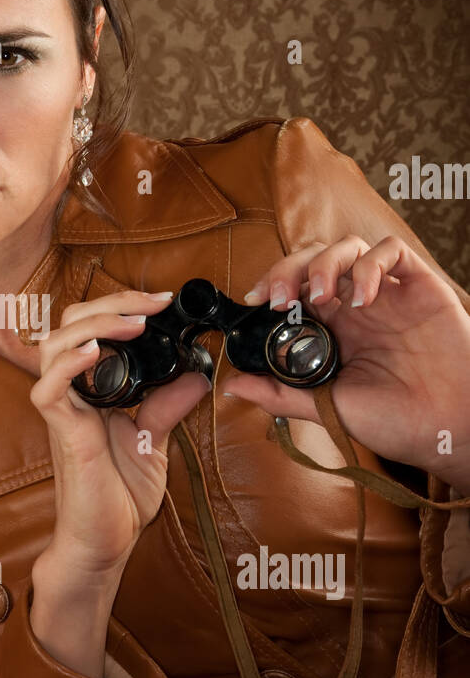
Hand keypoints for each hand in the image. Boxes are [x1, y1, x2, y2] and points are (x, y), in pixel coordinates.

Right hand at [29, 289, 211, 574]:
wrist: (105, 544)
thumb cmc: (120, 497)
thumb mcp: (154, 441)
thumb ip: (168, 406)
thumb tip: (198, 376)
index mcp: (91, 388)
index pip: (92, 327)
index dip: (123, 306)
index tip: (164, 302)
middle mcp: (72, 392)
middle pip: (69, 323)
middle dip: (111, 303)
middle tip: (153, 303)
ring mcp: (62, 411)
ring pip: (55, 345)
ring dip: (95, 324)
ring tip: (133, 323)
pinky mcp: (59, 433)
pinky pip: (48, 389)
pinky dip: (69, 364)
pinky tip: (95, 351)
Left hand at [222, 235, 469, 488]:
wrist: (447, 429)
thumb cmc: (395, 421)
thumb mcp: (327, 406)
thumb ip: (280, 393)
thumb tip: (231, 384)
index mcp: (333, 329)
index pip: (294, 288)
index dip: (272, 284)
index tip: (254, 301)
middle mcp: (356, 306)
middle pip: (313, 260)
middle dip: (287, 268)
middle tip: (278, 297)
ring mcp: (387, 294)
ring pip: (347, 247)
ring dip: (323, 263)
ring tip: (319, 296)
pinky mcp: (419, 286)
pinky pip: (391, 251)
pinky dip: (369, 265)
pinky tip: (364, 297)